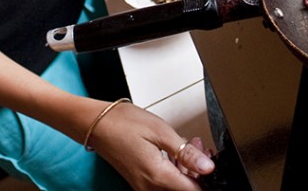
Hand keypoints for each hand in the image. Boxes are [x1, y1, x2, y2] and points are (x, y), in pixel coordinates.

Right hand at [87, 101, 214, 189]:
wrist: (96, 124)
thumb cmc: (123, 123)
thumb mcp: (161, 132)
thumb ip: (186, 153)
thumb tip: (208, 167)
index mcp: (157, 177)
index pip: (194, 190)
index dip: (207, 177)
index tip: (211, 160)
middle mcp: (149, 188)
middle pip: (185, 189)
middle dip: (198, 171)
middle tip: (200, 147)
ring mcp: (143, 187)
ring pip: (175, 187)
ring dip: (187, 169)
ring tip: (190, 144)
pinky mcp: (140, 183)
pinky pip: (163, 183)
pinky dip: (174, 169)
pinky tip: (177, 152)